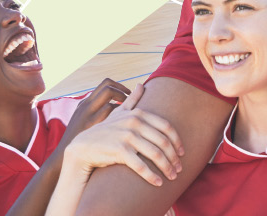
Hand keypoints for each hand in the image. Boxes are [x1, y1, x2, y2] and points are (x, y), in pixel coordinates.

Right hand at [62, 78, 131, 143]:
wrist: (66, 158)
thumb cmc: (79, 141)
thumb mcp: (84, 120)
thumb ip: (95, 110)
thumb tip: (113, 105)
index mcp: (84, 103)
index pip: (105, 84)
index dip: (119, 86)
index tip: (128, 94)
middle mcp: (86, 107)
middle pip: (108, 88)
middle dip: (123, 92)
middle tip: (131, 101)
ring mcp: (88, 117)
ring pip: (110, 104)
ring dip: (122, 106)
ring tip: (129, 115)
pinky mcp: (92, 129)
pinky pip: (110, 118)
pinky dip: (119, 119)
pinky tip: (124, 127)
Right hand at [63, 84, 184, 185]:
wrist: (84, 147)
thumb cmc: (105, 130)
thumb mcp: (119, 113)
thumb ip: (132, 100)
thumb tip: (140, 84)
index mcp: (139, 114)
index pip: (166, 127)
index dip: (177, 141)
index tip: (182, 153)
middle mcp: (134, 123)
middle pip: (163, 142)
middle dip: (174, 157)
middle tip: (179, 168)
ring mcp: (127, 136)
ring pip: (155, 154)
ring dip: (166, 168)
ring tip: (172, 177)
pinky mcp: (120, 151)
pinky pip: (141, 165)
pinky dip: (151, 176)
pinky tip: (158, 183)